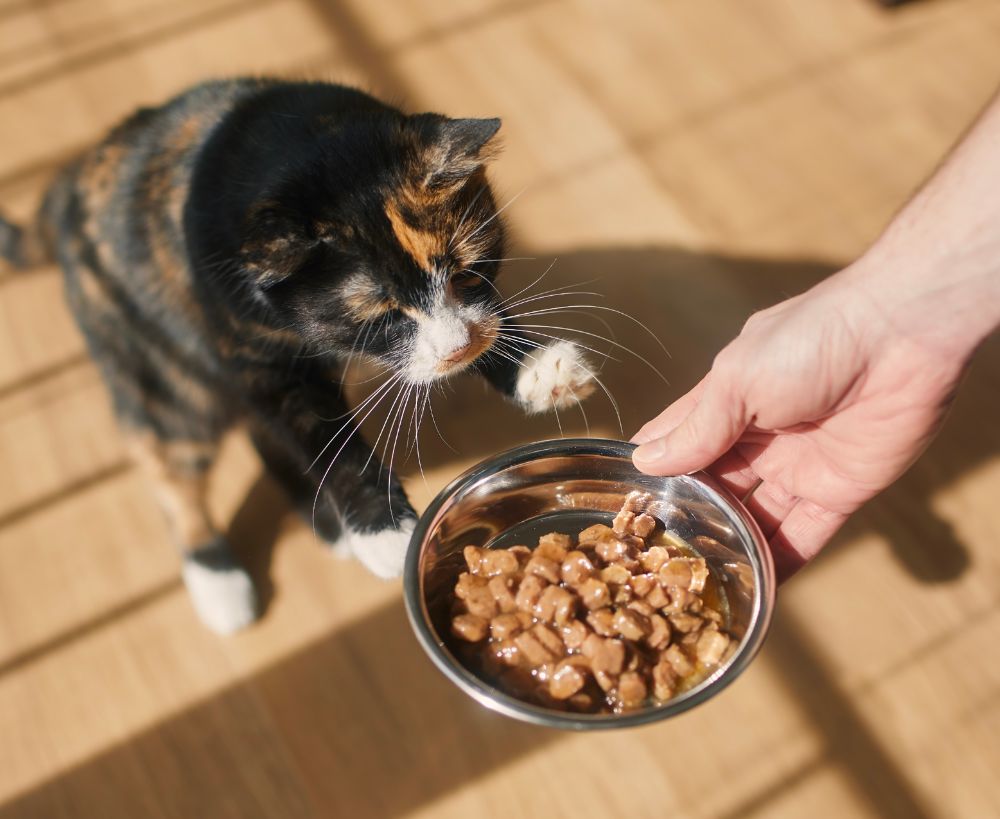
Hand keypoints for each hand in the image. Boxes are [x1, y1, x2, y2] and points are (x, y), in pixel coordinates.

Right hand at [630, 267, 966, 579]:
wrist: (903, 336)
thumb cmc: (810, 342)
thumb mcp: (737, 381)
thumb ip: (697, 428)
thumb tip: (645, 462)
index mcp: (726, 404)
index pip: (679, 442)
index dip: (652, 472)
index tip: (623, 509)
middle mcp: (757, 440)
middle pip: (714, 489)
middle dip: (688, 520)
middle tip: (655, 560)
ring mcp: (796, 468)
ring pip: (754, 519)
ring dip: (730, 548)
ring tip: (696, 586)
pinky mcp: (839, 491)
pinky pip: (803, 536)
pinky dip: (780, 565)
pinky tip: (755, 594)